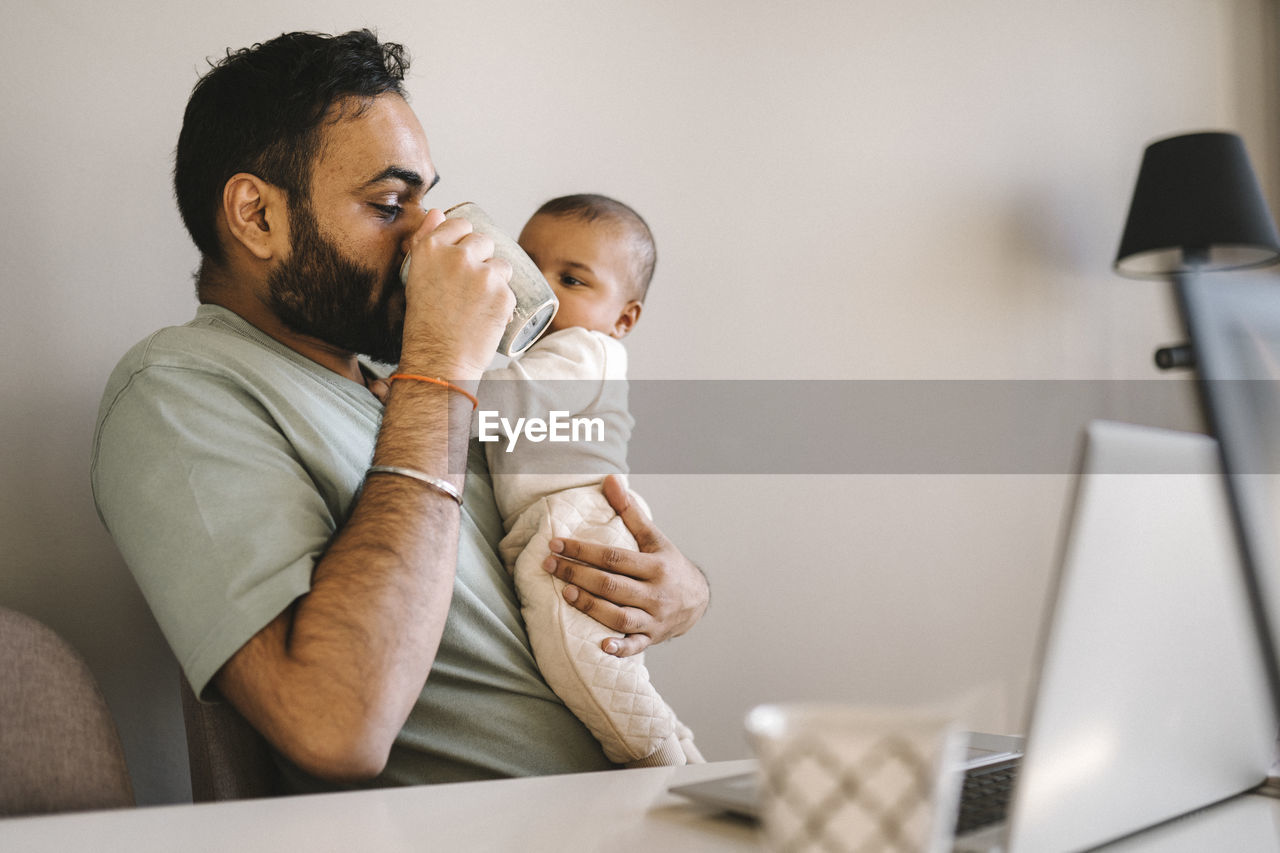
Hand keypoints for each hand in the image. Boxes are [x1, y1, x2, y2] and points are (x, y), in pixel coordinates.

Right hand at [399, 209, 513, 379]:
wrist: (439, 361)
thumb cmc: (424, 323)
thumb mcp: (415, 277)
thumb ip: (426, 240)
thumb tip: (436, 210)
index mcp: (431, 249)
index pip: (459, 225)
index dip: (463, 240)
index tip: (462, 258)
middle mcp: (457, 256)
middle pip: (483, 241)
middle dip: (481, 259)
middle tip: (469, 288)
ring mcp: (483, 274)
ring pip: (501, 265)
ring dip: (496, 280)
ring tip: (478, 304)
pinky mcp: (503, 293)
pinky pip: (510, 289)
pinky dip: (503, 303)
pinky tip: (486, 317)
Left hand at [542, 475, 709, 656]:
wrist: (698, 600)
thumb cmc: (669, 566)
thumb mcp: (654, 538)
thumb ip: (630, 511)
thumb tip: (609, 480)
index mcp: (655, 565)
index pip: (613, 557)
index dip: (583, 550)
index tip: (556, 543)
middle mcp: (655, 593)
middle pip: (612, 585)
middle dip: (577, 575)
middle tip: (549, 565)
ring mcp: (654, 619)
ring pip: (620, 617)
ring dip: (591, 607)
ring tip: (565, 593)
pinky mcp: (652, 638)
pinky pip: (635, 647)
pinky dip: (619, 648)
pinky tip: (600, 645)